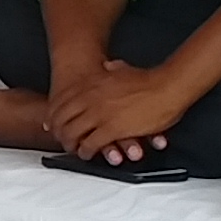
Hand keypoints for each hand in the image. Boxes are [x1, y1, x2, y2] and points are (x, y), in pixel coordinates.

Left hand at [45, 60, 200, 165]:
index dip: (54, 115)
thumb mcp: (124, 70)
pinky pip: (90, 144)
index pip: (61, 101)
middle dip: (59, 132)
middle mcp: (91, 98)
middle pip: (62, 119)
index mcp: (92, 84)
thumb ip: (112, 69)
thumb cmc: (150, 80)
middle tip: (61, 140)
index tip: (52, 123)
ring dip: (71, 144)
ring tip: (73, 149)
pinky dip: (86, 152)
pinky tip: (88, 154)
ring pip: (73, 133)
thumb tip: (108, 66)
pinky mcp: (111, 129)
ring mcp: (100, 114)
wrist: (168, 87)